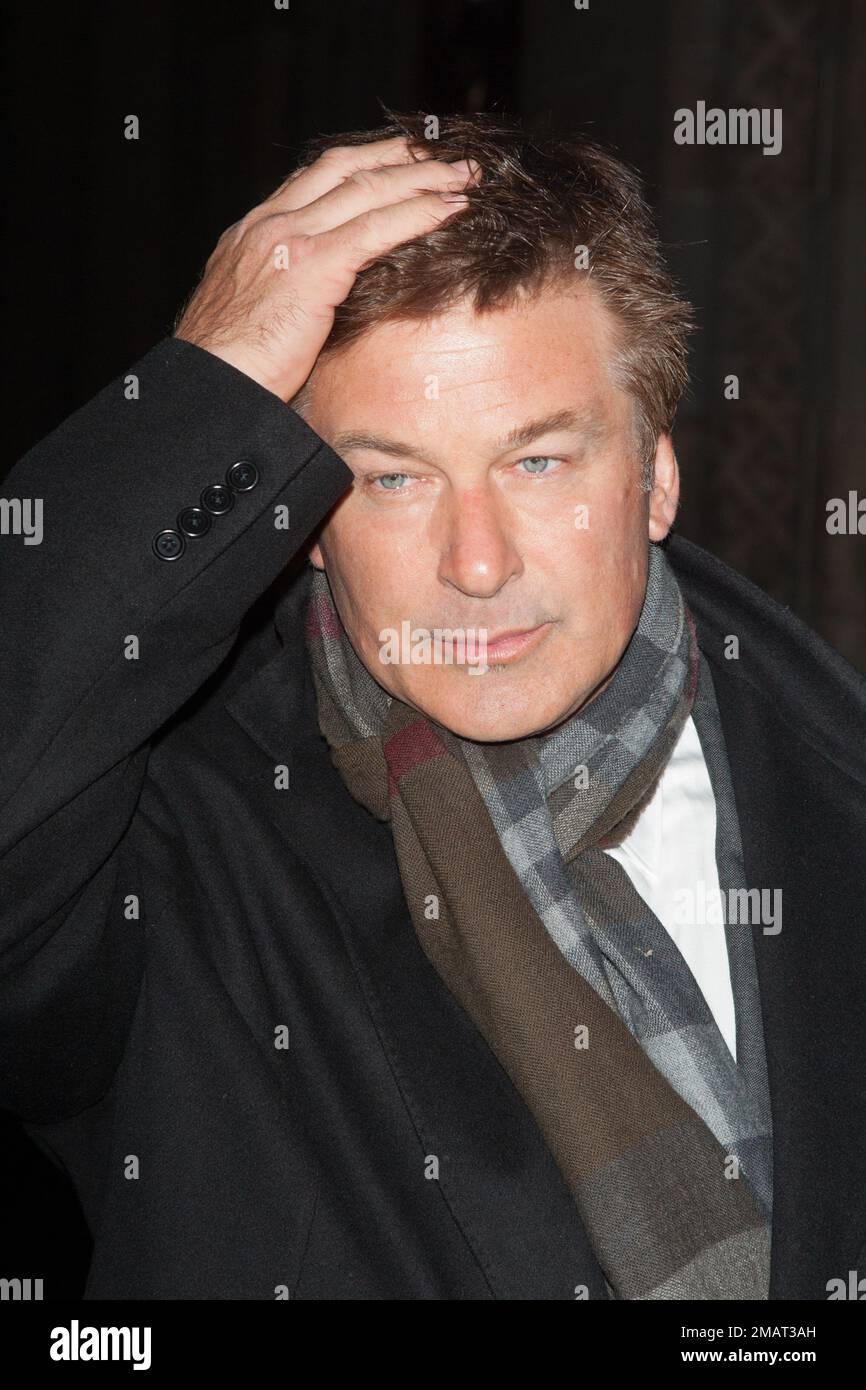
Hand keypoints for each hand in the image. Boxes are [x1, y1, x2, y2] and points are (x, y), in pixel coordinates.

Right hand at [173, 137, 480, 401]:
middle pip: (344, 168)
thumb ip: (282, 295)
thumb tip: (313, 308)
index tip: (399, 161)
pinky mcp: (312, 267)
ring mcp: (289, 241)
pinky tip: (452, 209)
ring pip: (367, 189)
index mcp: (251, 234)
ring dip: (423, 178)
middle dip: (399, 157)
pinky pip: (378, 227)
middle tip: (442, 155)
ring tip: (464, 177)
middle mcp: (269, 225)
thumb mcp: (252, 319)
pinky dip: (420, 212)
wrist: (208, 387)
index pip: (314, 179)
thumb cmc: (229, 372)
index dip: (363, 164)